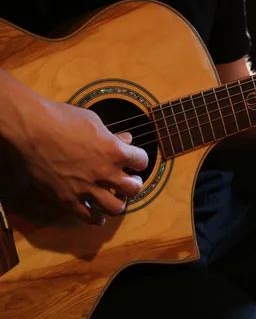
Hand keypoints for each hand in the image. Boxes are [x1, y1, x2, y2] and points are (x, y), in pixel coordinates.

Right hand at [14, 100, 147, 224]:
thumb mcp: (94, 122)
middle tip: (128, 181)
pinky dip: (96, 218)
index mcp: (115, 152)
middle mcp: (105, 173)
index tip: (134, 160)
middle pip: (134, 189)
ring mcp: (87, 188)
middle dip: (134, 185)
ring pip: (115, 208)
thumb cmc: (63, 119)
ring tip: (115, 197)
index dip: (139, 160)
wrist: (31, 130)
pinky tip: (98, 215)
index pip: (142, 161)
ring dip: (118, 203)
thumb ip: (112, 135)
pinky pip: (88, 218)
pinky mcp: (68, 199)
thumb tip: (127, 140)